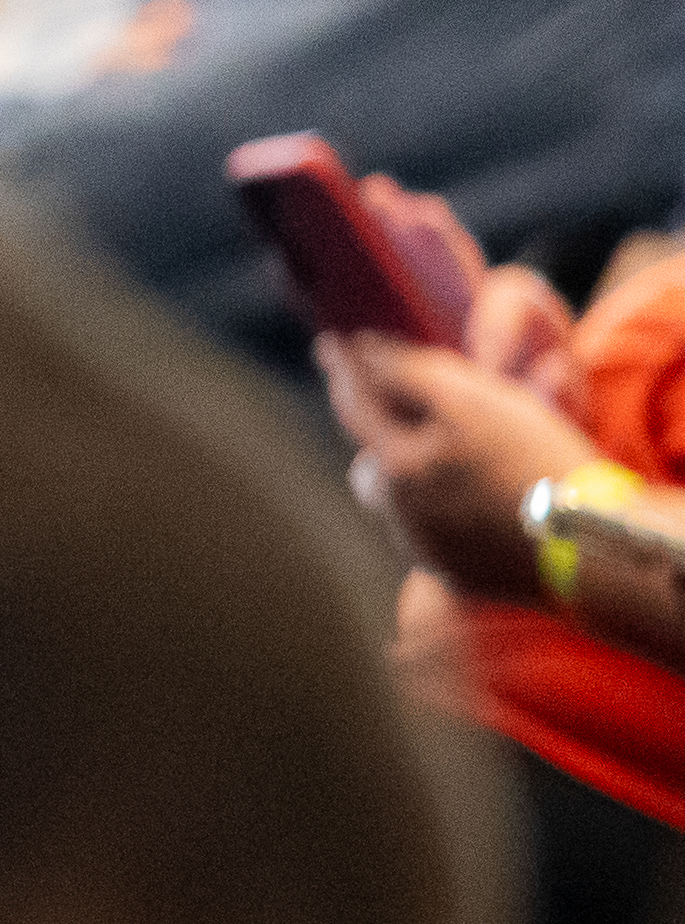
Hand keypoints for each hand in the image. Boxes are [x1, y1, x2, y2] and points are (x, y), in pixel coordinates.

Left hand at [322, 330, 612, 603]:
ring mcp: (427, 553)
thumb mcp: (476, 400)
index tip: (330, 345)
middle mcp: (397, 518)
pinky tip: (495, 506)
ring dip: (423, 483)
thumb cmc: (535, 459)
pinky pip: (438, 536)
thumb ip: (409, 373)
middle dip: (392, 441)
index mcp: (395, 471)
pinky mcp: (459, 578)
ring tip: (478, 469)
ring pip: (405, 504)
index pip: (356, 408)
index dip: (345, 371)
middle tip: (434, 424)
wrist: (593, 542)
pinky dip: (454, 516)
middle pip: (374, 465)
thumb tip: (361, 351)